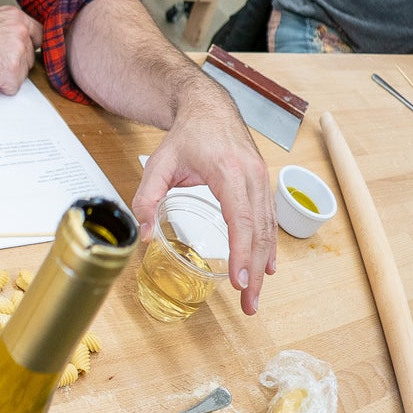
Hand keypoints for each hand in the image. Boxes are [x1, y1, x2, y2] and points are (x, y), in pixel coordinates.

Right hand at [0, 6, 40, 92]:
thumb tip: (18, 43)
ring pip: (22, 74)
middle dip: (13, 63)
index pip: (39, 36)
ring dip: (5, 75)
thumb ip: (8, 29)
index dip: (27, 48)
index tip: (17, 53)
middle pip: (30, 58)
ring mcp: (17, 51)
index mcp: (16, 17)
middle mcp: (20, 31)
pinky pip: (12, 88)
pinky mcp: (9, 70)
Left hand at [131, 79, 275, 316]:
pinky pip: (268, 220)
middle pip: (259, 232)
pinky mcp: (262, 185)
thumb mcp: (158, 163)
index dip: (241, 253)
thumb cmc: (186, 135)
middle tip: (249, 304)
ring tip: (254, 295)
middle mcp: (253, 178)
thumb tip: (145, 236)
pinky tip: (264, 267)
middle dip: (254, 271)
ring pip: (268, 230)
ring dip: (262, 264)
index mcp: (229, 172)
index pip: (240, 220)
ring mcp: (262, 181)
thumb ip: (147, 198)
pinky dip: (267, 246)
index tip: (240, 282)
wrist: (209, 108)